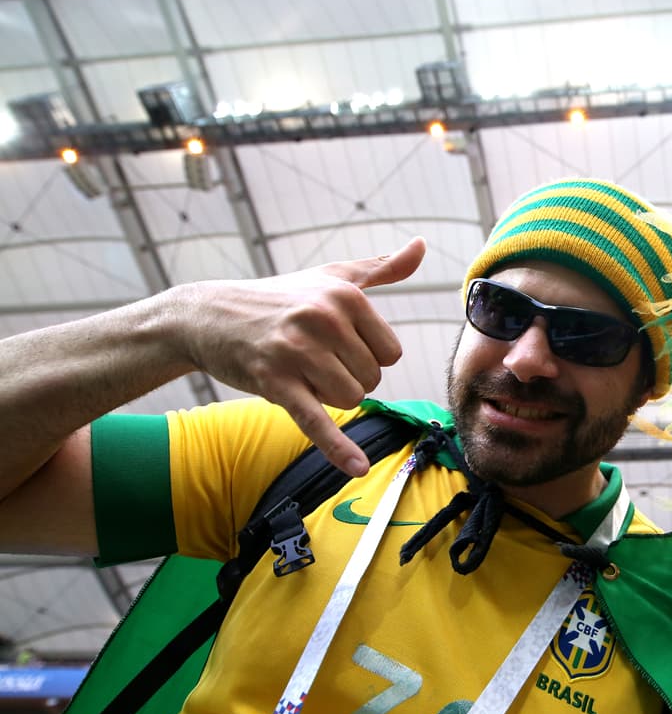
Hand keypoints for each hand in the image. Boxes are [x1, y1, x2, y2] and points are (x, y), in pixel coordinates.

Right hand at [180, 238, 426, 475]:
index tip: (339, 345)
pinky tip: (356, 468)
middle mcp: (325, 320)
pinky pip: (317, 421)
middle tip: (313, 358)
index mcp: (346, 296)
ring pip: (350, 398)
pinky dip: (337, 448)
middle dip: (347, 377)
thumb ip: (381, 267)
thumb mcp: (332, 276)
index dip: (368, 358)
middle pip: (372, 378)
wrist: (209, 315)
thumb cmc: (280, 298)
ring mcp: (299, 352)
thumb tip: (420, 245)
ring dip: (330, 396)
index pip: (390, 353)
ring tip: (302, 372)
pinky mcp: (276, 383)